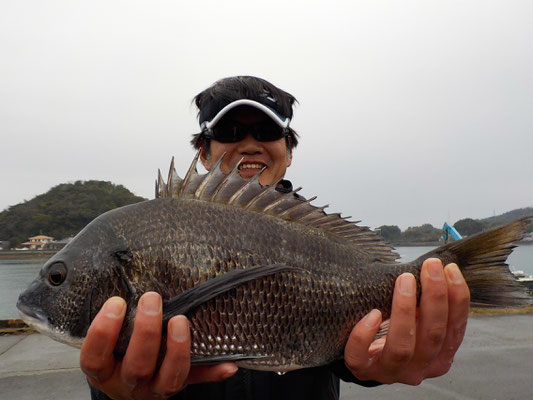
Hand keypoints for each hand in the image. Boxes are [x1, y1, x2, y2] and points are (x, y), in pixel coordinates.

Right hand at [80, 292, 237, 398]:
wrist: (127, 386)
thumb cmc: (115, 353)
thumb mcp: (105, 342)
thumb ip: (114, 321)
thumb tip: (117, 290)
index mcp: (104, 370)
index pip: (95, 357)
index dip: (103, 332)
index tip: (117, 302)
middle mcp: (128, 383)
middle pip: (137, 366)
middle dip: (146, 331)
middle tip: (152, 299)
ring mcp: (154, 389)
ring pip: (169, 379)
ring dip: (178, 349)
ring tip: (181, 321)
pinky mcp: (177, 387)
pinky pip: (197, 381)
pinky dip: (213, 373)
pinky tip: (228, 363)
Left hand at [344, 258, 469, 384]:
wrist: (366, 360)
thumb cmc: (395, 335)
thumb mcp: (418, 323)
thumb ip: (427, 307)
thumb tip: (435, 270)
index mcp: (439, 357)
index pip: (455, 329)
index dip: (457, 298)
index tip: (450, 269)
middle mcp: (419, 368)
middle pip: (433, 335)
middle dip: (434, 296)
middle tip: (430, 266)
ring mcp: (390, 371)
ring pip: (402, 346)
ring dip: (405, 310)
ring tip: (404, 279)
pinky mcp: (362, 369)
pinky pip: (360, 355)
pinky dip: (365, 334)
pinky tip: (373, 313)